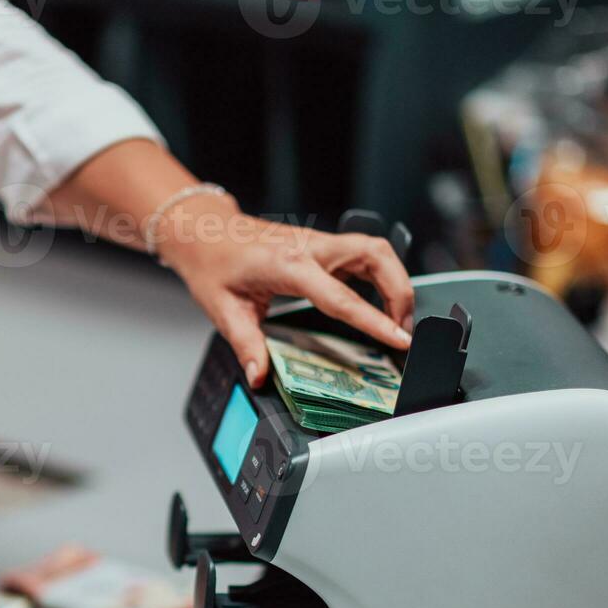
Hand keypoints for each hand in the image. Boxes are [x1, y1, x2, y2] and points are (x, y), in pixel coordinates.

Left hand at [156, 194, 415, 386]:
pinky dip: (381, 275)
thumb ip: (247, 345)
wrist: (204, 231)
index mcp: (288, 265)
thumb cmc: (213, 264)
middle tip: (402, 330)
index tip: (398, 339)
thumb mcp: (224, 310)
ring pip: (376, 250)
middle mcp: (310, 248)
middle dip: (400, 291)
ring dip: (396, 280)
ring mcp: (319, 243)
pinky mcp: (322, 245)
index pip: (341, 296)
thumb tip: (260, 377)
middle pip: (376, 256)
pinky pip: (364, 254)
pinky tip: (380, 300)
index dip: (374, 320)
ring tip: (397, 319)